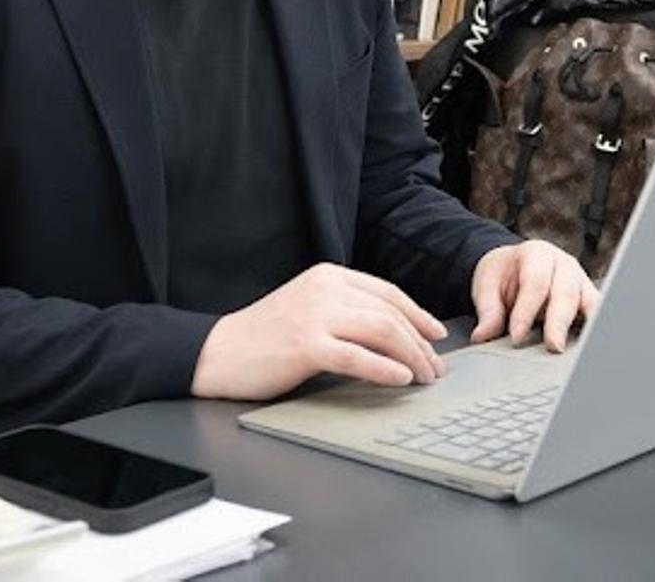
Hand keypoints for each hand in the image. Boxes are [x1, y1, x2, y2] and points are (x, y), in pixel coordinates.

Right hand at [191, 264, 446, 400]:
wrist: (217, 352)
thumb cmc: (264, 337)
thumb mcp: (309, 310)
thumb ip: (345, 313)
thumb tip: (393, 335)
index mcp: (328, 276)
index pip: (387, 292)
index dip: (418, 315)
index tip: (436, 335)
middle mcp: (325, 288)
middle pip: (390, 313)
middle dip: (420, 342)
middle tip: (435, 366)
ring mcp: (315, 315)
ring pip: (381, 330)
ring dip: (411, 356)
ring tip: (424, 377)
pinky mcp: (305, 345)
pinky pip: (357, 357)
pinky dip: (385, 369)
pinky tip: (401, 379)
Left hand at [470, 240, 599, 353]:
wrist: (513, 264)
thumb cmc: (502, 274)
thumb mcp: (487, 286)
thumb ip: (488, 311)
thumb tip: (483, 336)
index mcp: (536, 254)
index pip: (535, 283)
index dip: (526, 311)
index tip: (517, 336)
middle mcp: (563, 264)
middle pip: (565, 293)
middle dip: (559, 322)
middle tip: (553, 346)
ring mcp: (580, 280)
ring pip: (588, 301)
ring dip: (585, 326)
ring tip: (579, 350)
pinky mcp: (588, 298)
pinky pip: (597, 313)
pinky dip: (596, 328)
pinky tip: (591, 346)